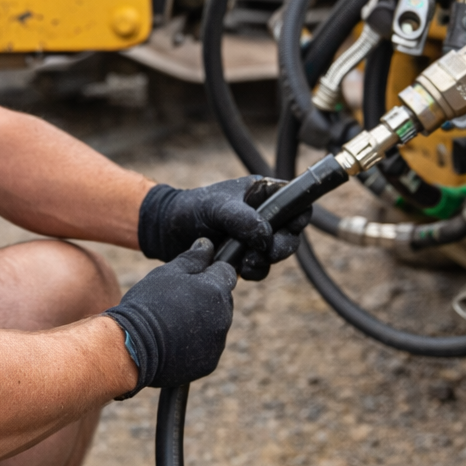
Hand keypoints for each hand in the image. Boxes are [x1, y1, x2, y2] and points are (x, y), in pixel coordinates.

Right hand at [107, 239, 237, 395]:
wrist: (131, 346)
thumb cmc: (147, 304)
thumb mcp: (168, 273)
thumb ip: (193, 258)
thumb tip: (207, 245)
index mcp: (216, 290)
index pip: (226, 272)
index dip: (211, 272)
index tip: (194, 278)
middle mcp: (223, 317)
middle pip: (222, 301)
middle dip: (207, 298)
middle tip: (177, 302)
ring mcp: (217, 342)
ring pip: (215, 325)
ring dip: (202, 322)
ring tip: (172, 324)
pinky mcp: (209, 363)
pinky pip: (207, 348)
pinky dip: (196, 345)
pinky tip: (174, 342)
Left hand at [137, 176, 310, 280]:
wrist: (166, 232)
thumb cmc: (191, 209)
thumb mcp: (217, 207)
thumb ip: (243, 219)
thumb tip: (266, 236)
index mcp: (262, 194)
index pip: (294, 201)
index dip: (299, 214)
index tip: (291, 227)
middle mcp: (262, 215)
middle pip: (291, 233)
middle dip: (281, 246)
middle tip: (267, 252)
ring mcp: (254, 238)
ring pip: (276, 254)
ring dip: (267, 261)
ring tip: (247, 262)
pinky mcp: (244, 257)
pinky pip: (261, 268)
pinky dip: (255, 271)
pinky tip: (240, 269)